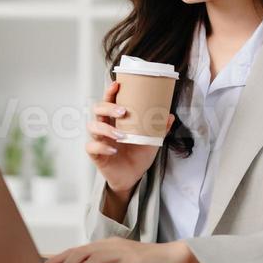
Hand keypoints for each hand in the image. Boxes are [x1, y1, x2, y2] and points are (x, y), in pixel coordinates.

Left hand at [44, 237, 190, 262]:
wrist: (169, 255)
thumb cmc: (141, 262)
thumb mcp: (117, 261)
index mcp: (105, 245)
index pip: (76, 249)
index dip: (59, 258)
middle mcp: (111, 245)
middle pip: (82, 253)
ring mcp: (124, 252)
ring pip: (96, 260)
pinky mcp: (137, 262)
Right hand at [86, 79, 174, 194]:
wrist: (133, 177)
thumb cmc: (138, 155)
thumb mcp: (152, 141)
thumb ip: (160, 128)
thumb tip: (170, 116)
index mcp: (116, 120)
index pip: (109, 101)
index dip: (110, 92)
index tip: (117, 84)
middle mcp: (105, 127)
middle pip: (97, 109)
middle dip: (108, 107)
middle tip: (123, 111)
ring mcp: (99, 140)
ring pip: (93, 126)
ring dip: (106, 129)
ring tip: (121, 135)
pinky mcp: (96, 155)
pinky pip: (92, 147)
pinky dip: (102, 147)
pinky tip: (113, 150)